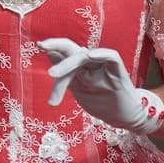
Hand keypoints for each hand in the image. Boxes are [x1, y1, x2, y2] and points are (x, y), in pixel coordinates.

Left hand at [41, 38, 163, 133]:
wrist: (124, 117)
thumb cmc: (101, 102)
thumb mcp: (78, 89)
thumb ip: (65, 74)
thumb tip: (49, 53)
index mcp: (81, 65)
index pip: (66, 51)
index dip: (53, 46)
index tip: (39, 45)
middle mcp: (92, 61)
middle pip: (73, 49)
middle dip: (57, 46)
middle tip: (41, 48)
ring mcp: (105, 64)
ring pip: (84, 56)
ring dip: (67, 64)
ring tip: (52, 75)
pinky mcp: (118, 69)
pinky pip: (110, 56)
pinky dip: (100, 54)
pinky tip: (89, 54)